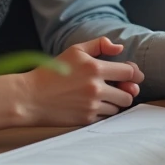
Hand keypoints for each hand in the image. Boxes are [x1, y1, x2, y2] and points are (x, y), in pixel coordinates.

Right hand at [21, 37, 143, 126]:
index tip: (132, 76)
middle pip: (128, 94)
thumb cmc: (52, 72)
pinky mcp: (86, 119)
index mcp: (95, 68)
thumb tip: (120, 48)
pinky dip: (103, 112)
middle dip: (125, 91)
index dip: (134, 74)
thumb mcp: (75, 51)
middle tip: (117, 88)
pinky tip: (92, 105)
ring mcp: (91, 105)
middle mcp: (96, 87)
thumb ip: (100, 45)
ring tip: (101, 96)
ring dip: (114, 102)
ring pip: (118, 107)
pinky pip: (106, 117)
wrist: (30, 97)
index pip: (130, 72)